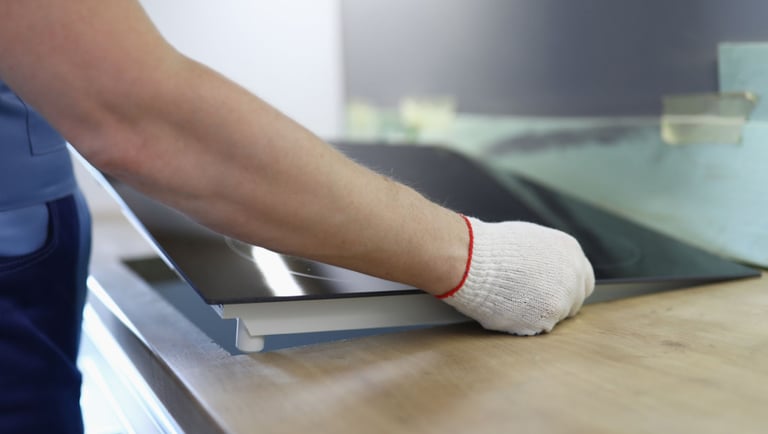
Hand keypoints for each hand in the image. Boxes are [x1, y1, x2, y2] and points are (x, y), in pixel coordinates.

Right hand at [438, 216, 594, 334]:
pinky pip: (537, 328)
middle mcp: (573, 276)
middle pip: (572, 302)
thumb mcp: (531, 241)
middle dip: (553, 303)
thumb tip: (547, 268)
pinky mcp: (545, 319)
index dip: (565, 288)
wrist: (474, 262)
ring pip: (555, 317)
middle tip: (529, 301)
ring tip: (511, 301)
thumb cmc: (492, 248)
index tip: (552, 291)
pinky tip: (506, 309)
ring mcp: (561, 300)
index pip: (582, 280)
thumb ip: (549, 257)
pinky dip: (523, 323)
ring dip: (537, 314)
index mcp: (571, 253)